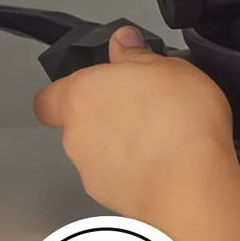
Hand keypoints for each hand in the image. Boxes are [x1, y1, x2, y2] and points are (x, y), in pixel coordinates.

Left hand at [33, 26, 235, 220]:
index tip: (98, 85)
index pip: (49, 96)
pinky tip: (167, 161)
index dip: (69, 91)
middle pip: (80, 122)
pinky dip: (136, 169)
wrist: (190, 185)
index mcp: (83, 93)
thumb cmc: (179, 120)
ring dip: (123, 142)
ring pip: (99, 151)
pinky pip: (118, 176)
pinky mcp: (109, 198)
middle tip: (144, 104)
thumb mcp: (168, 67)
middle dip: (109, 114)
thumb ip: (137, 55)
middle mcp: (77, 134)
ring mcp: (90, 170)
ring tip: (163, 134)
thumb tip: (124, 42)